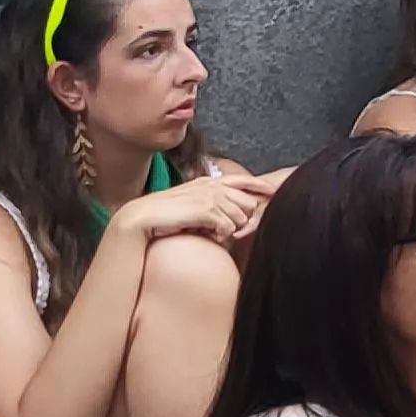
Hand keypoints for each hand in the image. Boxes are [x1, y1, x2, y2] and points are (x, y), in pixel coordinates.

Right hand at [109, 172, 274, 243]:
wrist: (142, 218)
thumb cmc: (165, 215)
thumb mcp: (192, 205)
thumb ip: (211, 205)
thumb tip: (231, 219)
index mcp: (209, 181)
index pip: (245, 180)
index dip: (261, 187)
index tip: (274, 192)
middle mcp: (213, 185)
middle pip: (249, 204)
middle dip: (242, 219)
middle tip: (223, 229)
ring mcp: (210, 196)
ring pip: (241, 218)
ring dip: (229, 230)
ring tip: (210, 232)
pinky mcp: (206, 209)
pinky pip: (228, 228)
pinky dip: (220, 236)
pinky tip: (206, 235)